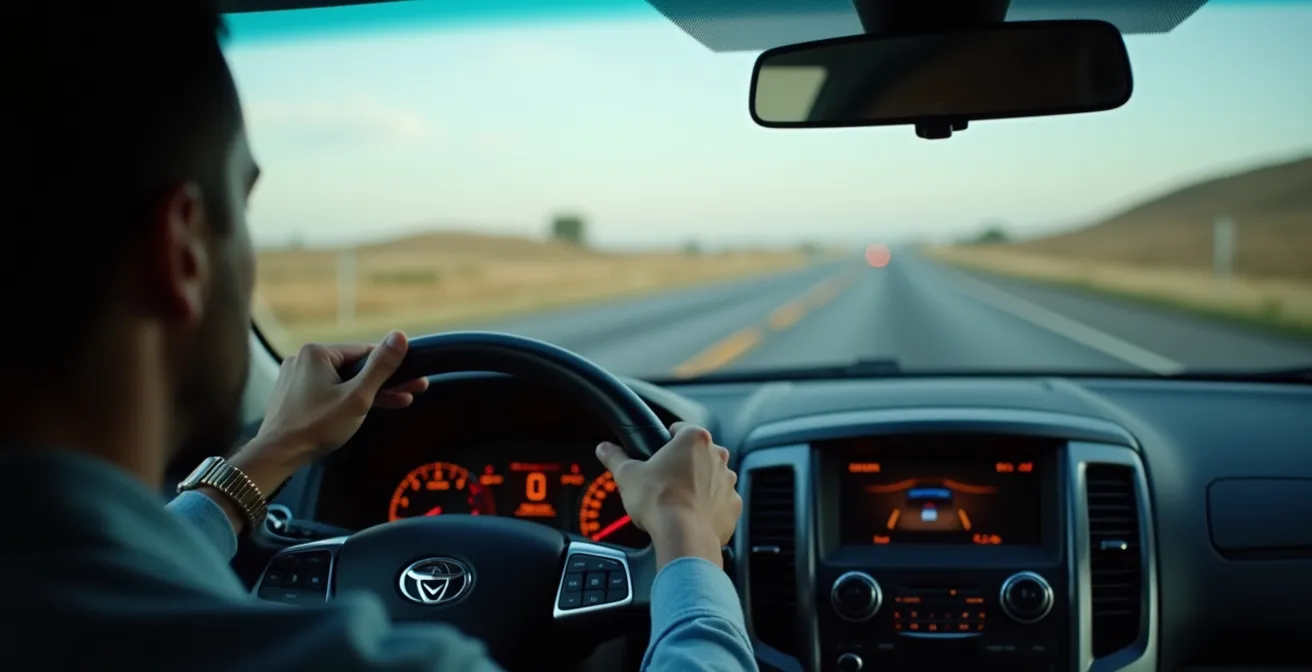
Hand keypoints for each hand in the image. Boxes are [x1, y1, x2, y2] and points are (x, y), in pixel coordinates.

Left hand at [223, 330, 427, 526]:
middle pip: (354, 367)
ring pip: (342, 381)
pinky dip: (347, 399)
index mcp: (317, 352)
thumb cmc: (318, 425)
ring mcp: (296, 378)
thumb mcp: (357, 397)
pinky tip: (366, 408)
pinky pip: (328, 391)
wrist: (277, 455)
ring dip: (369, 392)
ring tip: (400, 401)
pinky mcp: (293, 395)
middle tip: (413, 390)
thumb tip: (400, 335)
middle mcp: (303, 359)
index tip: (413, 377)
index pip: (365, 352)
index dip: (391, 365)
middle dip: (384, 381)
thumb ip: (380, 367)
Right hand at [595, 422, 740, 569]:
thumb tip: (605, 449)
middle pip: (697, 454)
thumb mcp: (628, 475)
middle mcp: (718, 457)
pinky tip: (691, 516)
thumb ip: (616, 457)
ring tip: (676, 501)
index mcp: (694, 439)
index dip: (665, 441)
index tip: (657, 455)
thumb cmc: (659, 502)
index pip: (680, 429)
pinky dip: (708, 507)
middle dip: (683, 464)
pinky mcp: (734, 506)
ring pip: (711, 477)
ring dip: (698, 485)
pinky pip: (720, 502)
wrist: (683, 538)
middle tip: (663, 481)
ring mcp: (729, 482)